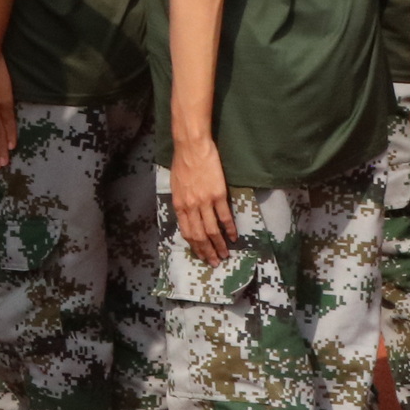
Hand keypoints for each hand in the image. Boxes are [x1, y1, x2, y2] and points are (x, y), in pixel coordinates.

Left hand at [169, 134, 232, 263]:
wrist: (192, 147)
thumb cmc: (182, 164)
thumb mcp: (176, 187)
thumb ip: (182, 203)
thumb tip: (188, 217)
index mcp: (179, 205)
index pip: (187, 232)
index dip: (195, 246)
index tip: (201, 256)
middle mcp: (190, 207)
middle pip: (199, 236)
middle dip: (207, 251)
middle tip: (214, 262)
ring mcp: (204, 202)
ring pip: (212, 230)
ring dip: (219, 245)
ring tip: (225, 255)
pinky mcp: (218, 195)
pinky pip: (224, 217)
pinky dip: (230, 229)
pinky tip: (234, 237)